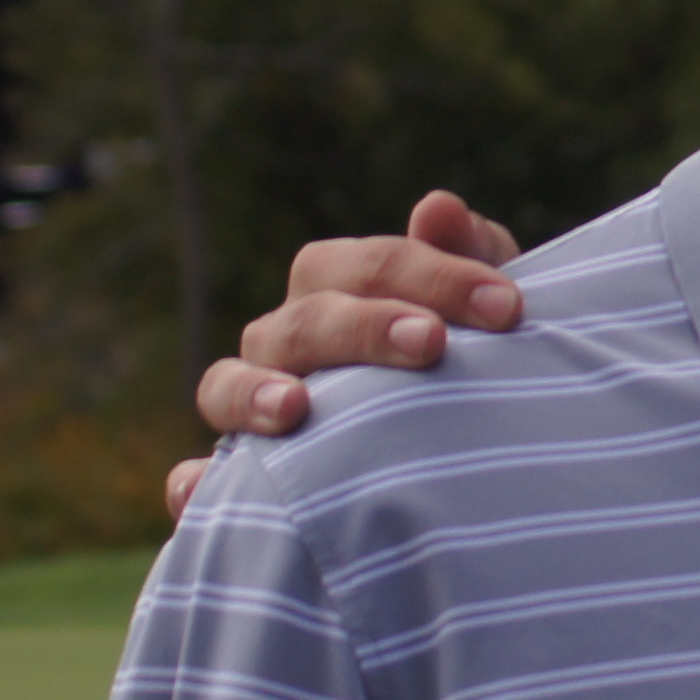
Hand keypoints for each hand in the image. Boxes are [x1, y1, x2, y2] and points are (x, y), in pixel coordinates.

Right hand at [163, 192, 523, 519]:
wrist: (471, 446)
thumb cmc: (473, 354)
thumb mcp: (483, 310)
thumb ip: (469, 256)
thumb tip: (437, 207)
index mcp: (337, 288)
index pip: (364, 267)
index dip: (433, 275)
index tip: (507, 306)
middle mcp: (287, 339)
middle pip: (303, 322)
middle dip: (366, 328)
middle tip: (431, 343)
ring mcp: (255, 402)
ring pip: (225, 385)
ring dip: (253, 394)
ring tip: (295, 409)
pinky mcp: (243, 474)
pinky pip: (197, 479)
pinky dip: (193, 483)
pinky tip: (198, 492)